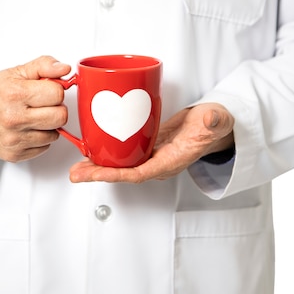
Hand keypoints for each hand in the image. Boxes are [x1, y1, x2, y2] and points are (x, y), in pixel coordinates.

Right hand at [0, 56, 70, 161]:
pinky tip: (27, 129)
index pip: (57, 94)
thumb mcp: (17, 71)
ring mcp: (14, 140)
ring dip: (48, 124)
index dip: (55, 90)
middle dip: (56, 108)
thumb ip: (44, 66)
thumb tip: (65, 69)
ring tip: (33, 116)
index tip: (45, 90)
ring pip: (55, 134)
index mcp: (15, 94)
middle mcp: (13, 119)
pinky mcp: (15, 155)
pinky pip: (44, 147)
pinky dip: (39, 138)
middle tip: (42, 104)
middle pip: (60, 116)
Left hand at [69, 102, 233, 182]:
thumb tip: (211, 119)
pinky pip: (125, 154)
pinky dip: (108, 154)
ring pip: (122, 165)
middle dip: (99, 174)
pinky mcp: (148, 145)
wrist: (214, 123)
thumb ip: (215, 121)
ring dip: (99, 166)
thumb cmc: (215, 124)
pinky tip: (92, 149)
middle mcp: (159, 162)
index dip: (116, 174)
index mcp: (171, 161)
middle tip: (76, 174)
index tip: (96, 174)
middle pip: (124, 172)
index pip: (139, 173)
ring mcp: (152, 155)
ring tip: (77, 167)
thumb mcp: (217, 121)